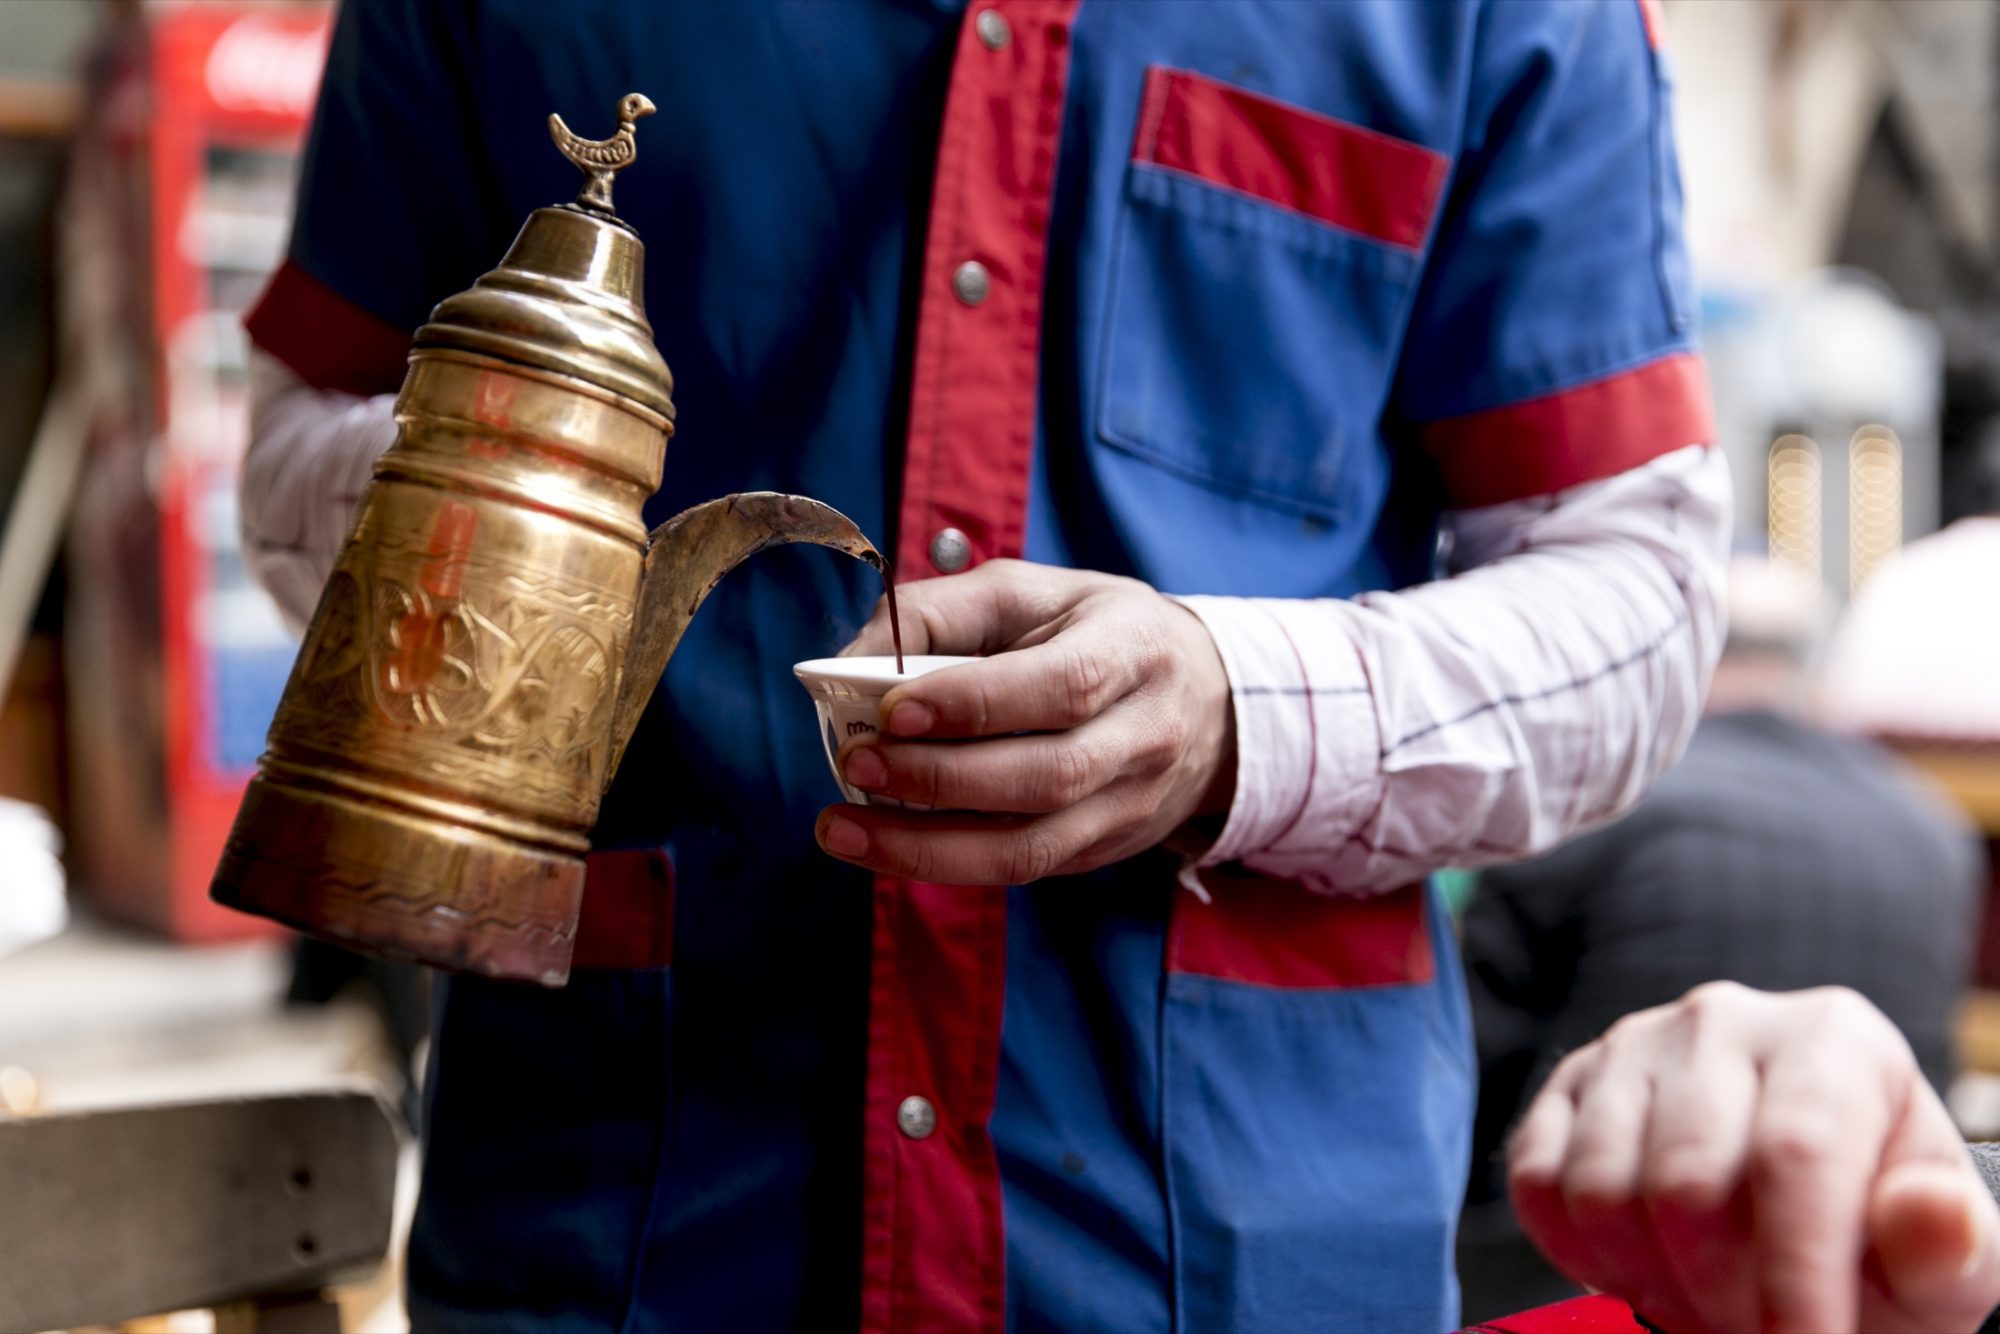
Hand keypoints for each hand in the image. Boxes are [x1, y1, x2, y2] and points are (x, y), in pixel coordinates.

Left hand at [814, 558, 1234, 883]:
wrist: (1206, 702)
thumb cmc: (1094, 632)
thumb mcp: (1032, 592)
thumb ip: (943, 612)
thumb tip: (854, 659)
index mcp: (1133, 650)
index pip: (1062, 686)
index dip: (975, 704)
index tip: (892, 710)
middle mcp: (1145, 736)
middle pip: (1045, 777)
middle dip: (938, 778)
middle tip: (855, 763)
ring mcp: (1128, 805)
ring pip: (1029, 847)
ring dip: (925, 847)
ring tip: (842, 829)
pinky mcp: (1100, 849)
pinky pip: (1020, 869)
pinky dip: (943, 863)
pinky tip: (883, 846)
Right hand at [1509, 982, 1999, 1333]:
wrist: (1811, 1207)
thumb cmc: (1882, 1239)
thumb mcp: (1944, 1261)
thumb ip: (1947, 1245)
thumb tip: (1935, 1213)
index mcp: (1837, 1039)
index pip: (1796, 1158)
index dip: (1795, 1276)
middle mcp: (1726, 1020)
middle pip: (1688, 1184)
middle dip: (1720, 1295)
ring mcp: (1634, 1043)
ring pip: (1600, 1189)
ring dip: (1648, 1279)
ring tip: (1704, 1299)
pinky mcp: (1570, 1081)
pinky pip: (1537, 1182)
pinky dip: (1580, 1253)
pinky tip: (1641, 1265)